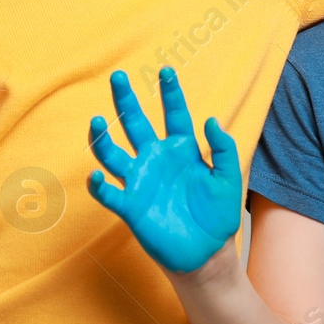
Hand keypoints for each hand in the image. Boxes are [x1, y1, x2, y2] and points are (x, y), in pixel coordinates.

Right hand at [86, 68, 241, 273]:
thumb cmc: (217, 215)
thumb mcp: (227, 178)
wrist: (207, 252)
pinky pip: (110, 193)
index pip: (174, 114)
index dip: (170, 93)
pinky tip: (95, 175)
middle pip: (136, 124)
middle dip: (126, 100)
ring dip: (103, 139)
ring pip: (114, 154)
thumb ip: (222, 148)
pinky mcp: (131, 206)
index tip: (166, 71)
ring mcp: (141, 181)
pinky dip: (99, 184)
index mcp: (182, 150)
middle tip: (118, 76)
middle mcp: (156, 160)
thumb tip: (211, 119)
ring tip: (96, 121)